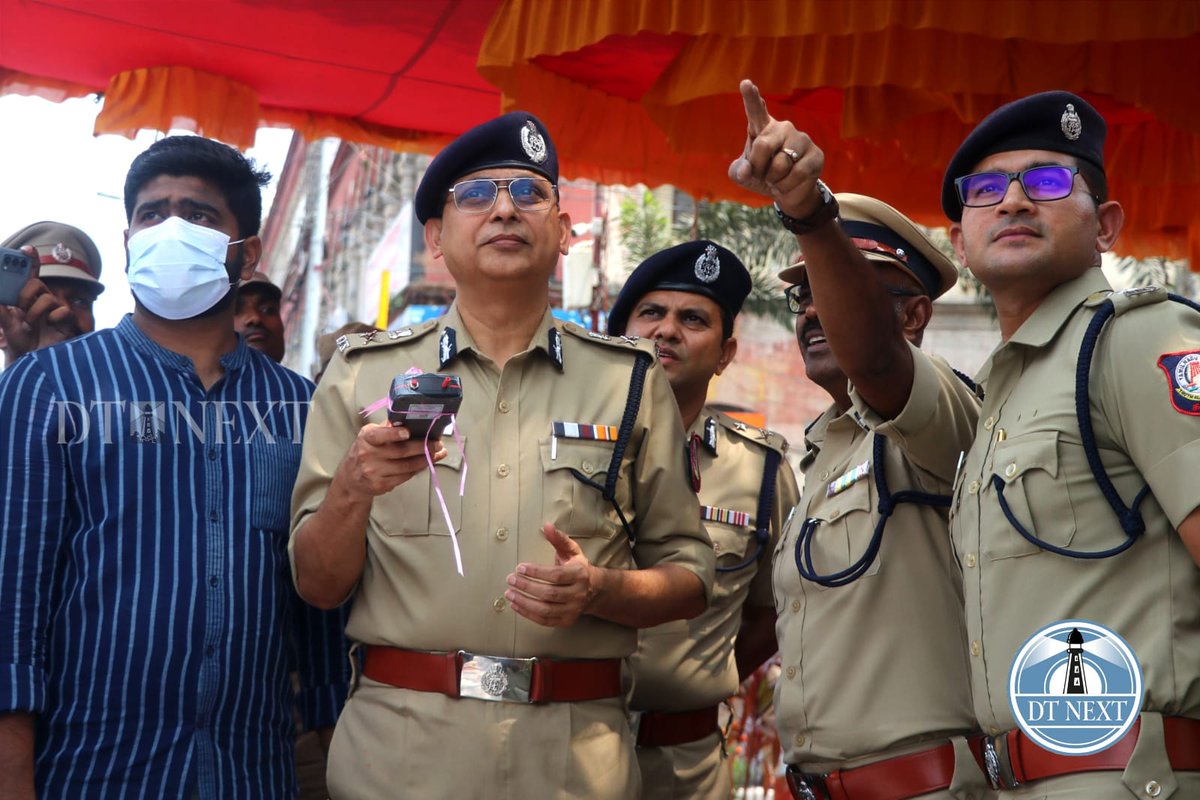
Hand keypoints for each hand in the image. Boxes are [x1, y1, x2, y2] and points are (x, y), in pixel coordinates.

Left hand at [0, 250, 80, 358]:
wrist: (34, 362)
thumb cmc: (20, 342)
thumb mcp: (6, 325)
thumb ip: (1, 311)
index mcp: (25, 299)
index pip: (29, 275)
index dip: (30, 261)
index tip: (27, 248)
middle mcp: (40, 302)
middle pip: (37, 283)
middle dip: (25, 292)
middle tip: (19, 305)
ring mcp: (54, 310)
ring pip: (47, 297)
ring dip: (35, 310)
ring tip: (30, 323)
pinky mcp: (66, 321)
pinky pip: (63, 310)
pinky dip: (54, 316)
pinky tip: (49, 324)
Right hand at [334, 422, 445, 499]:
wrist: (351, 478)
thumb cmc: (365, 452)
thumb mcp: (371, 436)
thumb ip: (388, 428)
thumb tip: (410, 420)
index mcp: (367, 438)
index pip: (380, 435)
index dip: (394, 433)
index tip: (408, 432)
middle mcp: (368, 455)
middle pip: (401, 451)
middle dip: (422, 447)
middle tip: (437, 444)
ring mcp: (374, 471)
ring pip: (406, 466)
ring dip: (425, 460)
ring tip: (437, 454)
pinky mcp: (381, 485)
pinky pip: (405, 476)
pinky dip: (418, 469)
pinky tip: (425, 463)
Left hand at [505, 523, 597, 627]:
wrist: (594, 590)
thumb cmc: (578, 567)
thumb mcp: (571, 550)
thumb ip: (558, 539)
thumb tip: (547, 526)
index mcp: (580, 574)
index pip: (556, 575)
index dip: (536, 572)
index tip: (519, 567)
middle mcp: (578, 594)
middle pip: (549, 593)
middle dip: (527, 586)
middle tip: (511, 579)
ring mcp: (573, 610)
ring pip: (546, 610)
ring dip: (524, 602)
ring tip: (509, 593)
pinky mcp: (566, 621)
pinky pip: (544, 621)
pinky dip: (528, 614)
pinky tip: (516, 605)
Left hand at [727, 79, 825, 217]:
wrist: (786, 193)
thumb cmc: (761, 177)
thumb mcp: (742, 176)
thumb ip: (739, 172)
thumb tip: (747, 170)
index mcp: (762, 128)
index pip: (755, 111)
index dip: (750, 97)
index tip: (745, 83)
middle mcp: (783, 128)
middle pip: (763, 145)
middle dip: (758, 167)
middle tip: (762, 175)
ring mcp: (801, 139)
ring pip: (781, 163)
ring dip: (773, 180)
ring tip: (775, 180)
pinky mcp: (815, 154)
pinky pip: (797, 173)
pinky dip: (786, 186)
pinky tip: (786, 185)